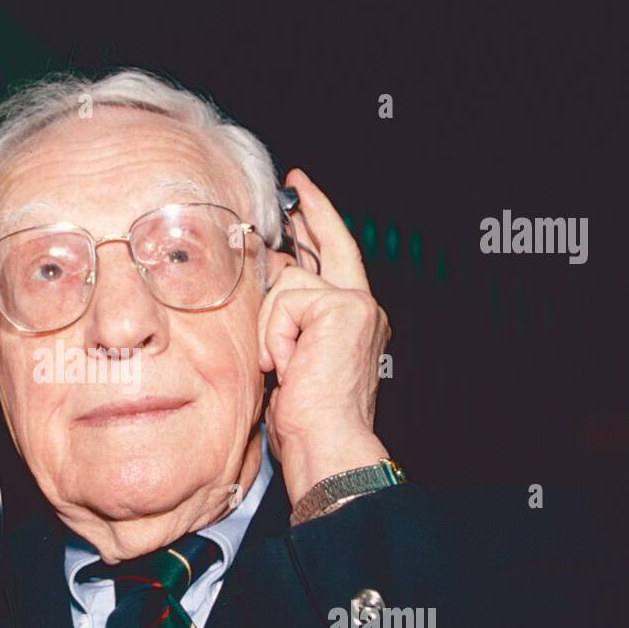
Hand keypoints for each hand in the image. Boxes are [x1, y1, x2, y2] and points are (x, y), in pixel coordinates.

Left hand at [258, 168, 392, 504]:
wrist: (326, 443)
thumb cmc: (306, 419)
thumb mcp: (285, 358)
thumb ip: (283, 319)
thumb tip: (268, 275)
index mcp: (350, 324)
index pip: (335, 263)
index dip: (320, 227)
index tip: (304, 201)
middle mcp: (360, 310)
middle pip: (331, 244)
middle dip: (311, 211)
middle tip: (294, 184)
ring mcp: (355, 306)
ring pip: (287, 281)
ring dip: (269, 324)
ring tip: (280, 363)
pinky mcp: (343, 308)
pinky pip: (284, 301)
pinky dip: (275, 334)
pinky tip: (287, 363)